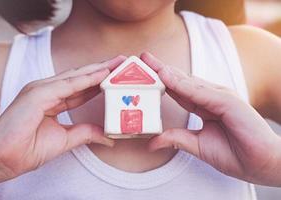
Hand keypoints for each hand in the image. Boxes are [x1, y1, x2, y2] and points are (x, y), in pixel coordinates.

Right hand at [0, 56, 125, 186]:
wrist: (4, 158)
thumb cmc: (28, 149)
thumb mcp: (66, 139)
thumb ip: (86, 133)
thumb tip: (108, 136)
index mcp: (52, 99)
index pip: (82, 88)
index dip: (100, 81)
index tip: (118, 77)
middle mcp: (48, 90)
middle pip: (81, 77)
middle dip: (103, 70)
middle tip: (123, 63)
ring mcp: (42, 89)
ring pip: (76, 76)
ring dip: (98, 69)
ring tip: (118, 63)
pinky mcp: (38, 94)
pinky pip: (67, 84)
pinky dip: (86, 79)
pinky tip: (102, 73)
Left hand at [141, 52, 280, 186]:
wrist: (262, 164)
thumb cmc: (235, 154)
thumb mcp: (197, 145)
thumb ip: (176, 139)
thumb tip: (151, 142)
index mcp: (204, 105)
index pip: (178, 90)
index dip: (161, 81)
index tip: (143, 73)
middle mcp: (211, 97)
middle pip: (181, 81)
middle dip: (161, 70)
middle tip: (142, 58)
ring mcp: (220, 97)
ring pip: (188, 82)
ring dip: (168, 73)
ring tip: (149, 63)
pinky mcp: (228, 102)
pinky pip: (201, 92)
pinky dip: (183, 85)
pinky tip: (167, 78)